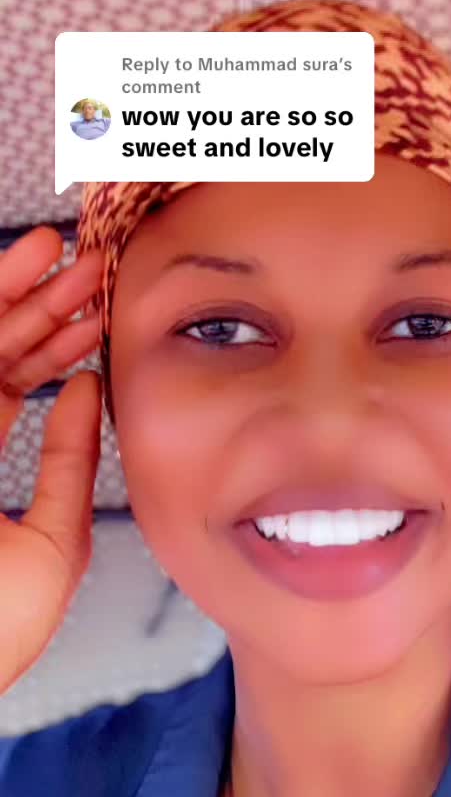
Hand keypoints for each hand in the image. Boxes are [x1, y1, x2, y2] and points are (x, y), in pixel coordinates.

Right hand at [0, 226, 104, 696]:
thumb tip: (85, 392)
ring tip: (52, 253)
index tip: (95, 312)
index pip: (12, 383)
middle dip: (37, 302)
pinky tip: (11, 282)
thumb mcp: (53, 543)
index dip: (53, 343)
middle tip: (82, 264)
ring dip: (6, 294)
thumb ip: (66, 465)